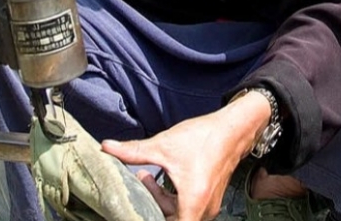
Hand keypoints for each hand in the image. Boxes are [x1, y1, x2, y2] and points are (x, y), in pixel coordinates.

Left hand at [102, 96, 267, 220]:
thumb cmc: (205, 138)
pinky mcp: (209, 199)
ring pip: (178, 215)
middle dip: (151, 205)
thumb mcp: (164, 145)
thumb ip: (133, 151)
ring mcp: (208, 205)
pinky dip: (171, 197)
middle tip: (140, 185)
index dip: (151, 220)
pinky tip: (161, 179)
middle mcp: (204, 209)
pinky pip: (187, 208)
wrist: (233, 128)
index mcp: (193, 201)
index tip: (139, 213)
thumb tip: (106, 147)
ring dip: (160, 200)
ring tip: (147, 178)